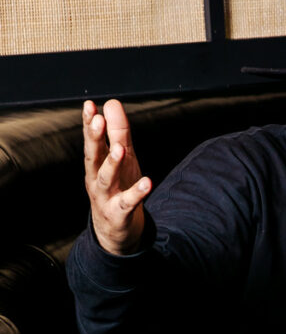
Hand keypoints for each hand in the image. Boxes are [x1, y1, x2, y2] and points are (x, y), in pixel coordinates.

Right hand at [83, 99, 150, 254]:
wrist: (115, 230)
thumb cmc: (118, 188)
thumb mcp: (120, 160)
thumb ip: (117, 132)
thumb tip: (112, 103)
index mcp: (96, 164)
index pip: (92, 140)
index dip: (90, 123)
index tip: (90, 105)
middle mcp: (97, 179)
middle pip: (93, 156)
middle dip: (95, 138)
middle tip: (98, 120)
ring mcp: (106, 197)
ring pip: (106, 179)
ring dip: (112, 164)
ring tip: (120, 149)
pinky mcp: (119, 214)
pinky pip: (128, 203)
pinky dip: (137, 193)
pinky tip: (148, 182)